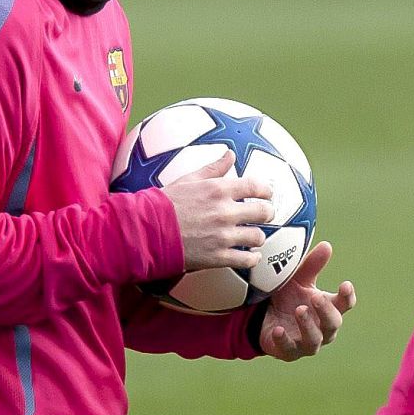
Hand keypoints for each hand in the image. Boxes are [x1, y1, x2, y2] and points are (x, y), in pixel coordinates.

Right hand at [160, 150, 274, 271]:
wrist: (147, 230)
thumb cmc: (165, 203)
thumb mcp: (189, 179)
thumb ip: (213, 168)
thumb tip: (230, 155)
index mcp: (219, 190)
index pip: (256, 187)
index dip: (266, 191)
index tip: (266, 194)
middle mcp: (225, 212)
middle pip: (264, 212)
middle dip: (266, 213)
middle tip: (263, 215)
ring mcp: (223, 236)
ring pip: (257, 236)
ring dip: (257, 236)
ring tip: (251, 236)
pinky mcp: (218, 257)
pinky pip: (247, 259)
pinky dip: (252, 258)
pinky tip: (250, 255)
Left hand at [259, 241, 355, 359]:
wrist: (263, 317)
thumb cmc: (288, 297)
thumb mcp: (298, 280)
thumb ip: (311, 265)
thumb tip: (326, 245)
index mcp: (328, 308)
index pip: (344, 304)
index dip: (347, 296)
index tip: (345, 284)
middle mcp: (322, 328)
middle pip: (333, 323)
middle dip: (326, 311)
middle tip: (317, 298)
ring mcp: (306, 342)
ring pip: (314, 339)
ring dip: (308, 325)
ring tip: (300, 310)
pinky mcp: (289, 352)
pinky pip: (289, 349)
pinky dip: (285, 340)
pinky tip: (279, 330)